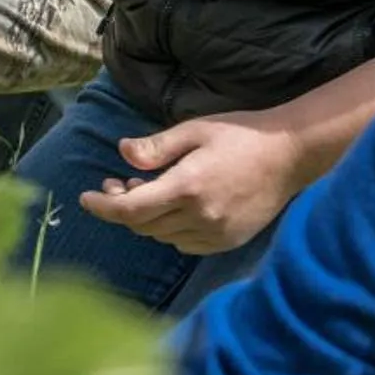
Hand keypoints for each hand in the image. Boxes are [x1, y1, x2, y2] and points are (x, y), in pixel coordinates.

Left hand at [77, 110, 305, 255]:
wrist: (289, 155)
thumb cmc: (240, 134)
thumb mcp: (195, 130)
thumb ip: (157, 147)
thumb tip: (122, 153)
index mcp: (187, 187)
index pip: (130, 209)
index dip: (102, 206)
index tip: (85, 197)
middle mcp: (199, 217)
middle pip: (142, 225)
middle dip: (122, 207)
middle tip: (118, 182)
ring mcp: (215, 234)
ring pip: (161, 236)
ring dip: (146, 218)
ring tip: (147, 190)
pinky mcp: (226, 242)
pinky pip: (184, 244)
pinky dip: (170, 230)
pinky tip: (174, 208)